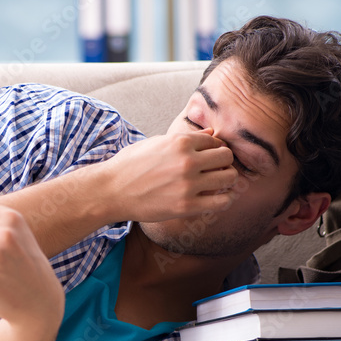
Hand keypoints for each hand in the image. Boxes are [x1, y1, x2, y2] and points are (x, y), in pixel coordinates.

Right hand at [94, 129, 236, 222]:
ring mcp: (188, 185)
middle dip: (223, 162)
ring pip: (229, 178)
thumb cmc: (130, 166)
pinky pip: (222, 202)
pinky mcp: (187, 206)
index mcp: (180, 142)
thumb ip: (185, 139)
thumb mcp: (155, 143)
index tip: (208, 157)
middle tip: (215, 170)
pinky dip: (224, 200)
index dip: (214, 148)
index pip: (215, 140)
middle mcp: (187, 161)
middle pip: (226, 157)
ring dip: (226, 180)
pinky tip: (216, 199)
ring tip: (216, 184)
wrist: (111, 191)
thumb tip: (211, 134)